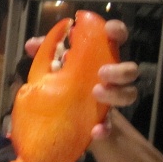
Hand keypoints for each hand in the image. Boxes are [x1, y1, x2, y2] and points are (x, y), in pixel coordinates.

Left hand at [24, 19, 138, 139]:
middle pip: (130, 70)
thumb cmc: (61, 80)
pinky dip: (105, 128)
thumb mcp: (50, 65)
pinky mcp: (105, 120)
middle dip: (120, 70)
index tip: (109, 31)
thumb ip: (44, 53)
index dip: (117, 31)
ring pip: (130, 94)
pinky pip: (112, 125)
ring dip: (116, 93)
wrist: (61, 116)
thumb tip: (31, 45)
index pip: (117, 38)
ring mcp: (111, 98)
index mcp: (100, 56)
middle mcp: (111, 76)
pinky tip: (95, 130)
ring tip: (96, 93)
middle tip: (101, 72)